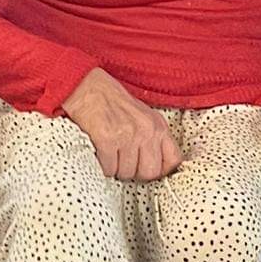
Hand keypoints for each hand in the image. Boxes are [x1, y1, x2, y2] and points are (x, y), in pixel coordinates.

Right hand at [63, 67, 182, 181]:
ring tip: (109, 153)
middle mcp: (147, 130)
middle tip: (123, 162)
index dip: (161, 170)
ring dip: (115, 169)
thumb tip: (158, 167)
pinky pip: (109, 169)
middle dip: (135, 173)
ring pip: (127, 174)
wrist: (87, 87)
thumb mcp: (142, 116)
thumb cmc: (113, 102)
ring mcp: (128, 135)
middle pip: (149, 173)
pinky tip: (99, 153)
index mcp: (158, 124)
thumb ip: (153, 138)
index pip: (173, 160)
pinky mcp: (107, 139)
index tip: (148, 169)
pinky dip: (102, 166)